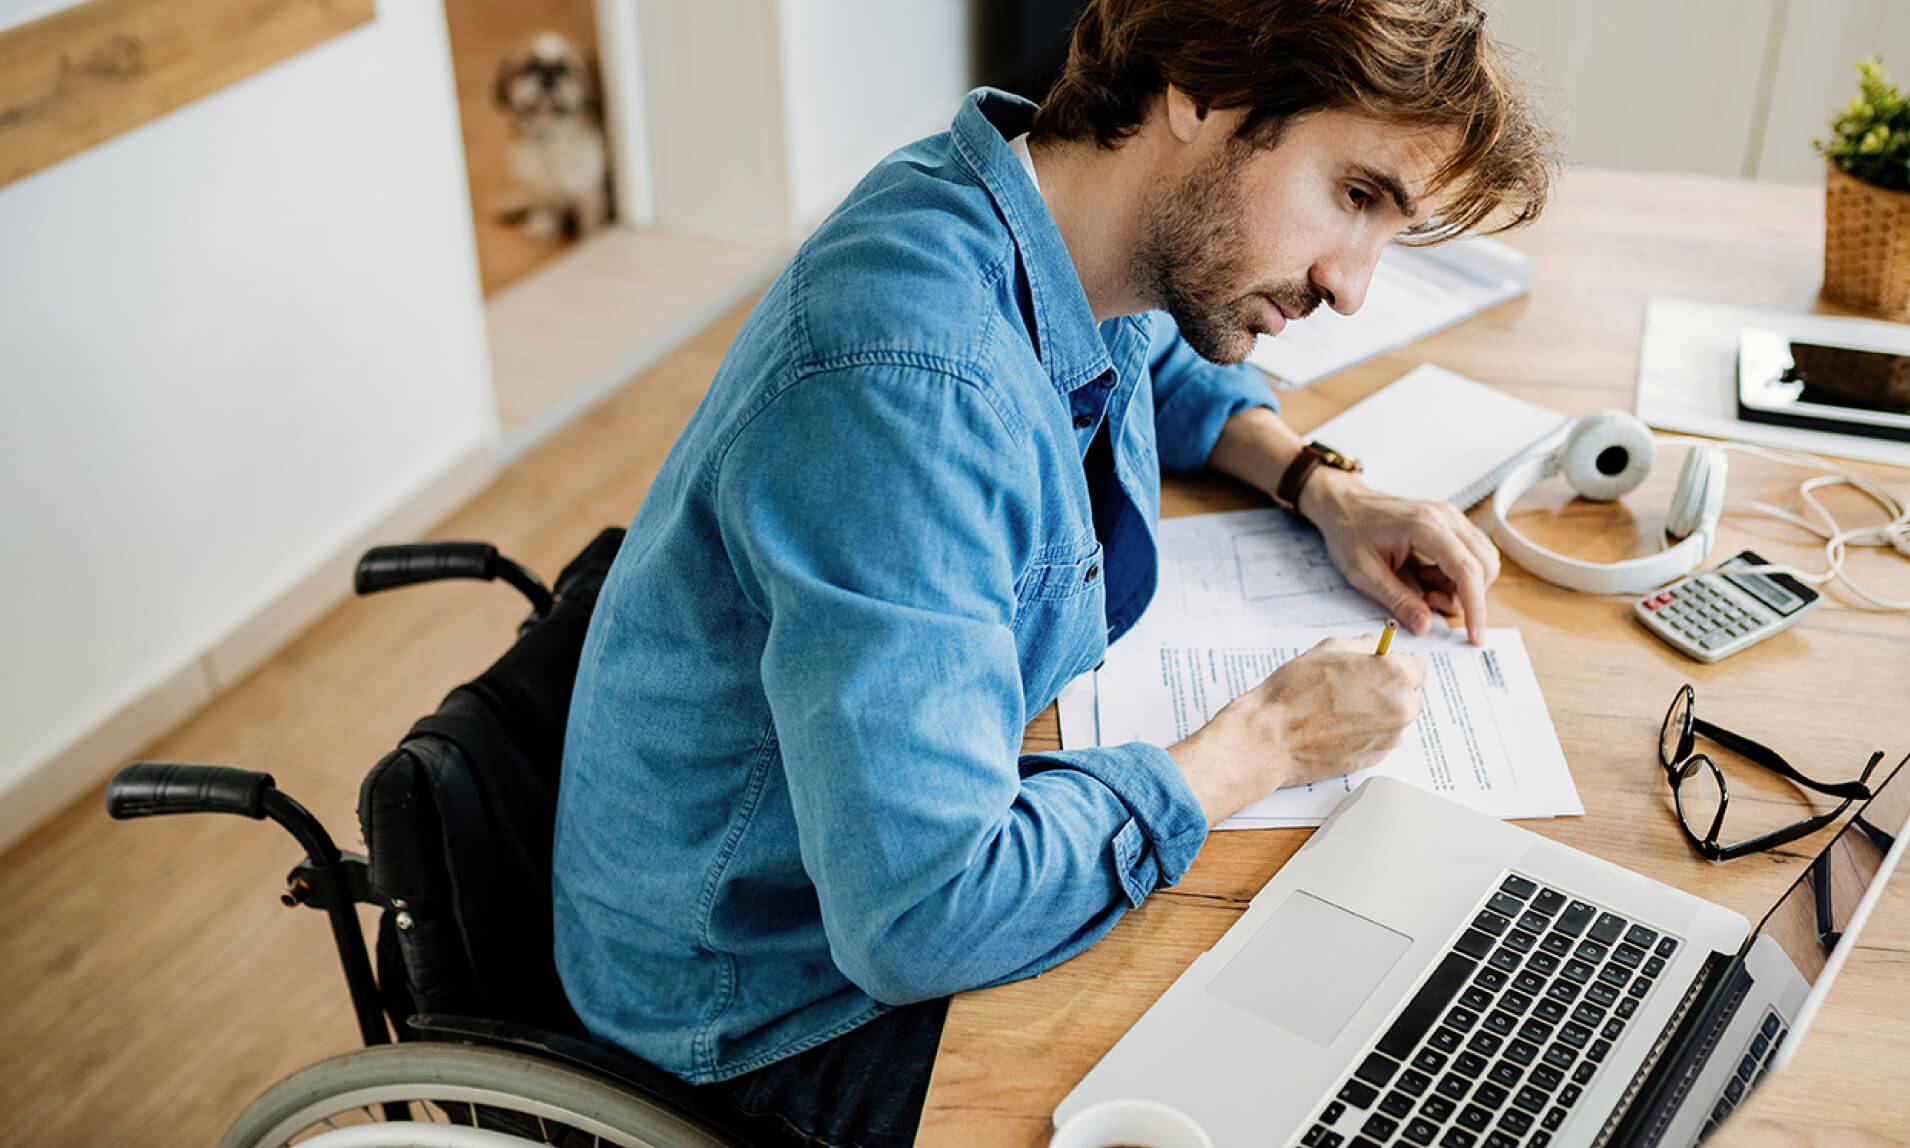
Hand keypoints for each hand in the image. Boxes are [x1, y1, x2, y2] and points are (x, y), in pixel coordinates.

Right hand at [1168, 636, 1426, 825]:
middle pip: (1408, 695)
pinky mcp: (1376, 759)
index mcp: (1395, 675)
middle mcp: (1401, 708)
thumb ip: (1361, 645)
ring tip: (1339, 710)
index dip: (1392, 666)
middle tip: (1352, 689)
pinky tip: (1337, 728)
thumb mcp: (1327, 650)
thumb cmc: (1293, 693)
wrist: (1270, 738)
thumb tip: (1374, 646)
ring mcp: (1390, 738)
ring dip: (1377, 713)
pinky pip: (1380, 740)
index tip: (1376, 669)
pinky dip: (1366, 734)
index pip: (1415, 668)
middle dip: (1387, 690)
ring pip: (1395, 719)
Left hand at [1301, 468, 1500, 643]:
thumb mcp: (1365, 573)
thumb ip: (1397, 600)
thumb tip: (1424, 625)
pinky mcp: (1450, 522)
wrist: (1344, 504)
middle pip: (1484, 566)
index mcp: (1426, 526)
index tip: (1475, 635)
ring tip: (1424, 587)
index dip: (1476, 607)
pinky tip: (1427, 574)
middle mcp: (1446, 517)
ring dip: (1462, 585)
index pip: (1468, 571)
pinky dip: (1458, 573)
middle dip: (1466, 596)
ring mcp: (1451, 517)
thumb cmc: (1349, 532)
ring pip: (1482, 560)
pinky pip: (1472, 553)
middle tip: (1428, 603)